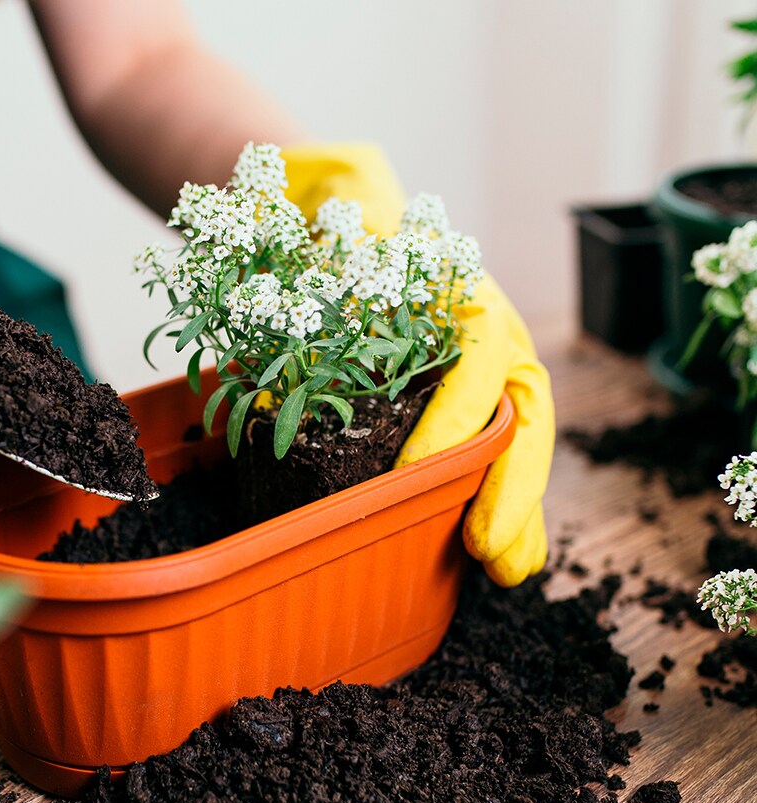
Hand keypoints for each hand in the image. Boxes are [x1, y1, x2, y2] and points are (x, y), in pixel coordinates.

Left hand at [282, 143, 553, 585]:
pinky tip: (484, 558)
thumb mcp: (346, 188)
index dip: (458, 414)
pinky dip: (484, 504)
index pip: (480, 355)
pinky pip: (477, 457)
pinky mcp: (446, 406)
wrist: (327, 216)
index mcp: (465, 292)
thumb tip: (345, 240)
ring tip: (504, 571)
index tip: (420, 469)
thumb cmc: (340, 205)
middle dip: (511, 484)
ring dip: (514, 510)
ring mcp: (470, 377)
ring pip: (511, 445)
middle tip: (488, 550)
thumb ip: (355, 203)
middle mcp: (483, 339)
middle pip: (519, 414)